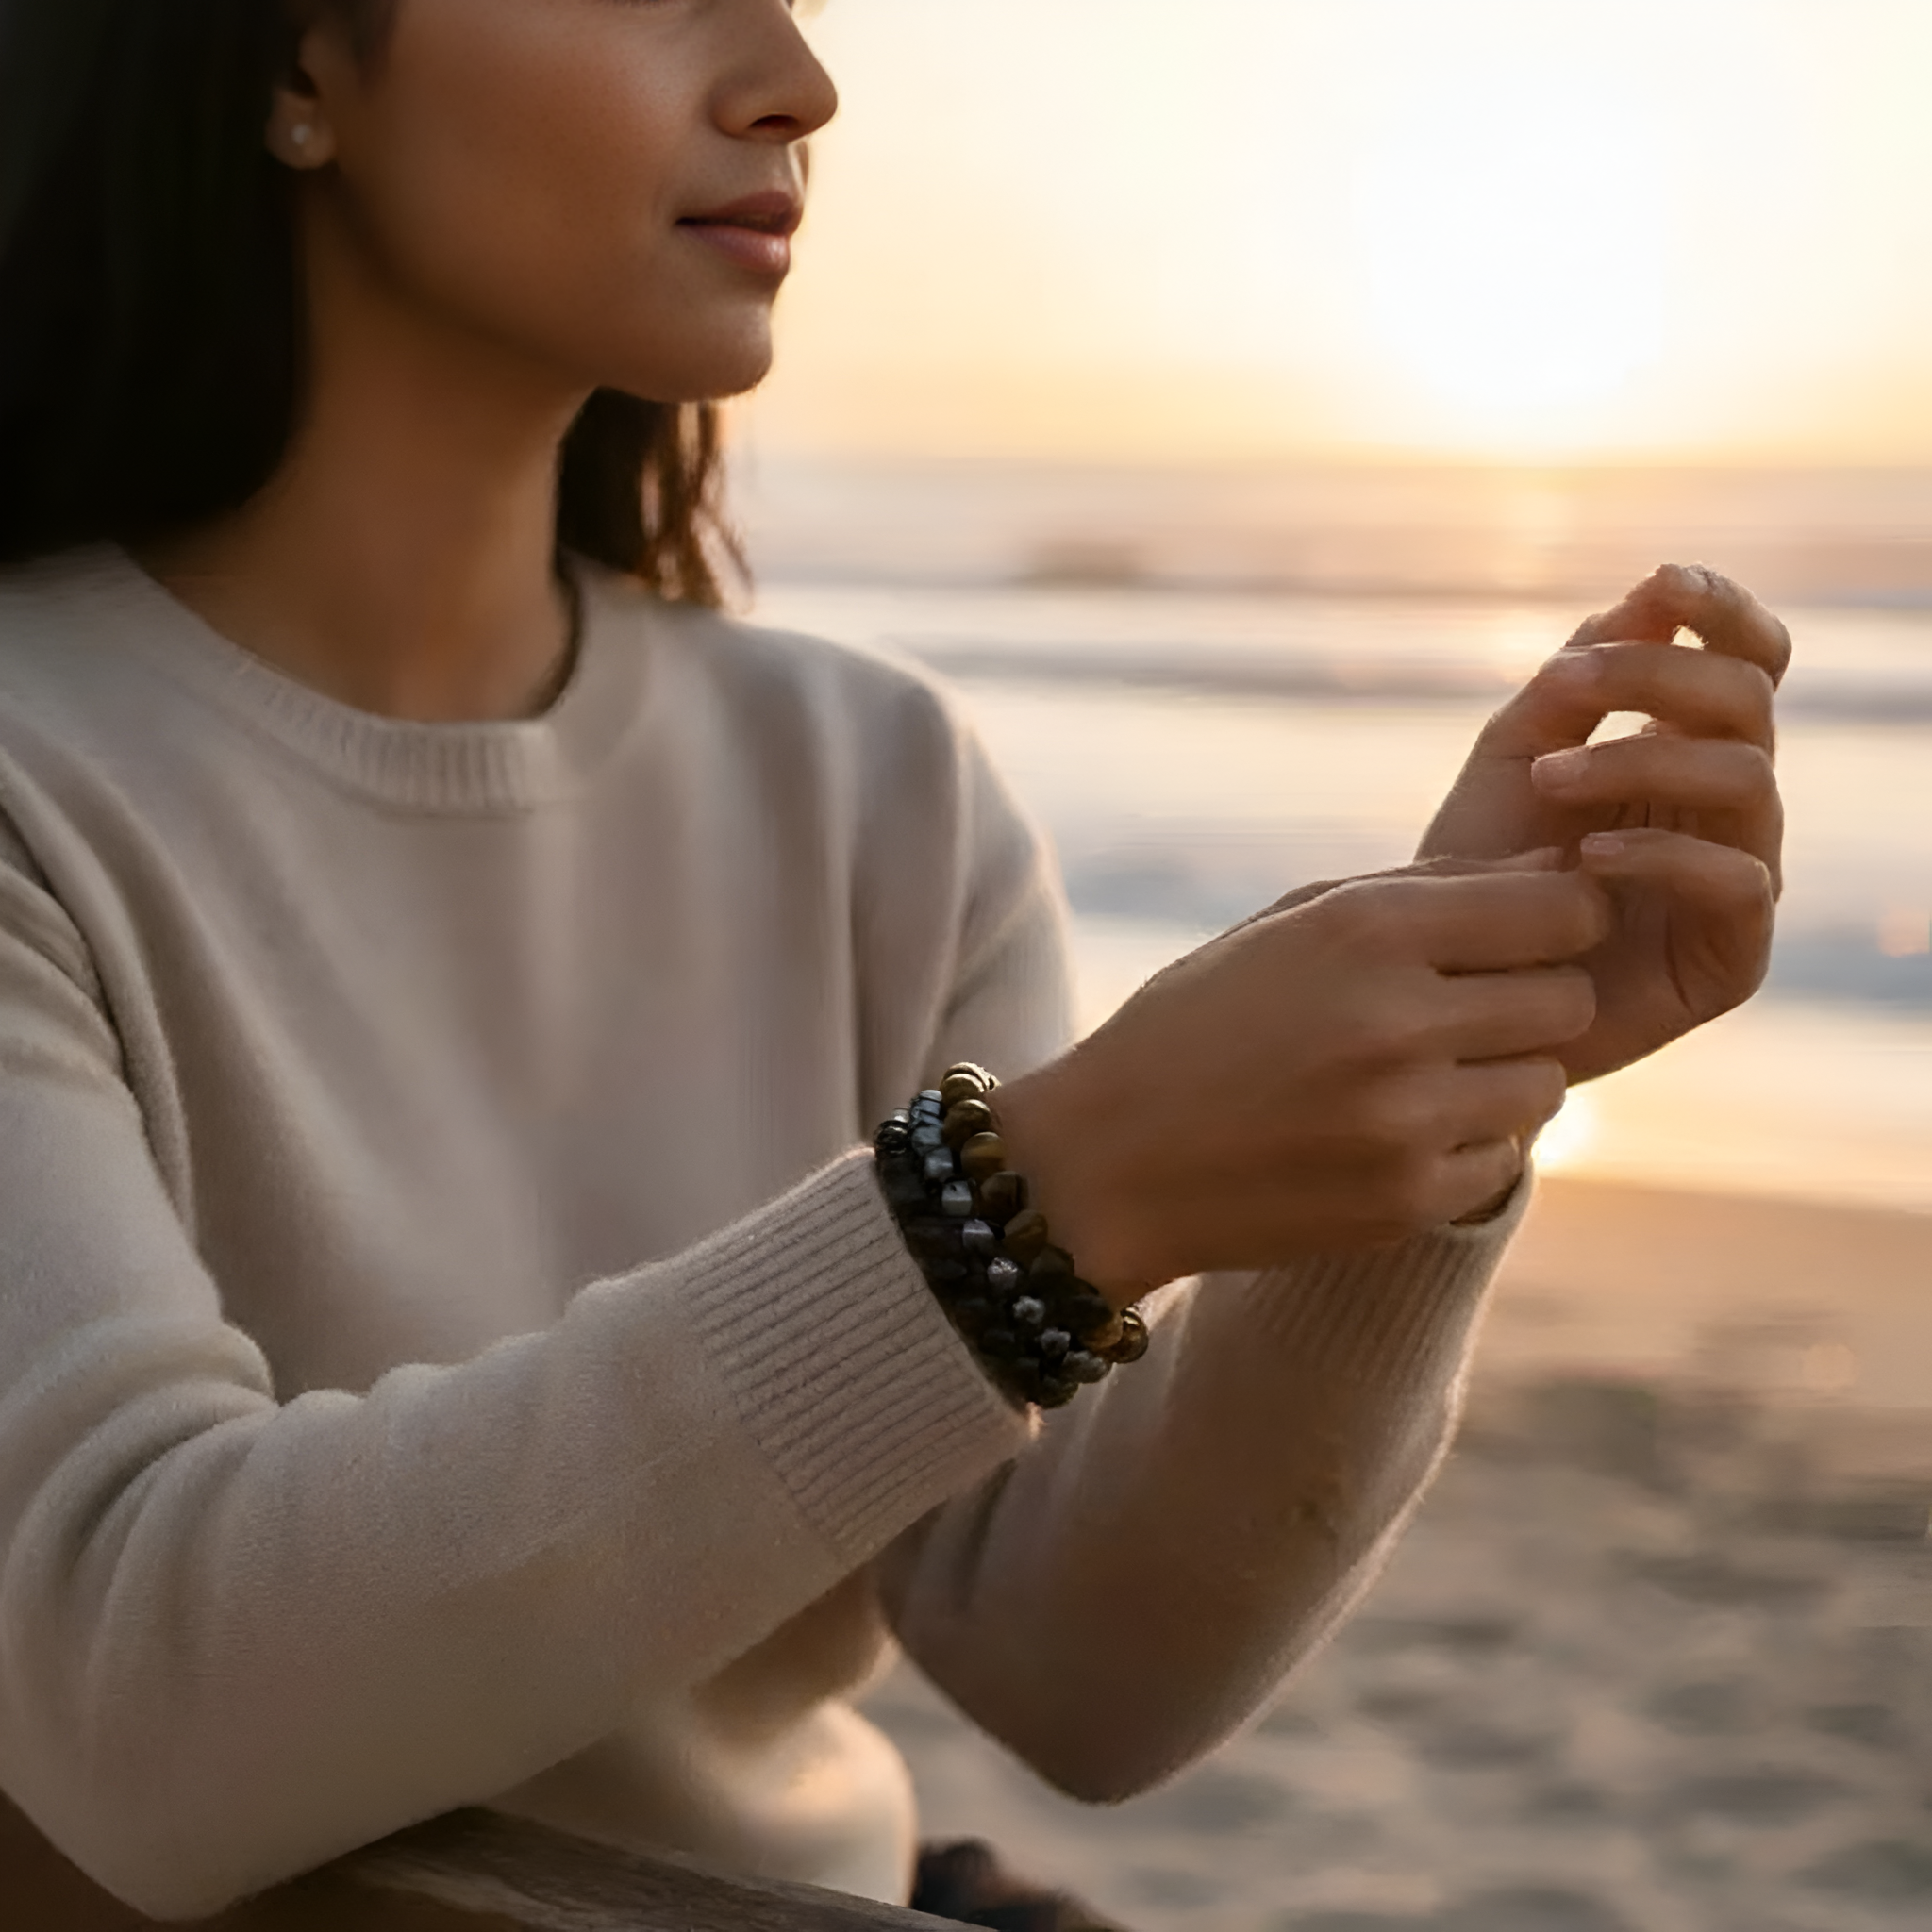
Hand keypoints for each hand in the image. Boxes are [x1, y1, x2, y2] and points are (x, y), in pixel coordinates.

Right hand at [995, 859, 1609, 1300]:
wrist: (1111, 1161)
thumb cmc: (1201, 1022)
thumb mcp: (1290, 926)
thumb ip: (1425, 893)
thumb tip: (1559, 871)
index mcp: (1365, 932)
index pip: (1560, 910)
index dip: (1558, 919)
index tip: (1525, 935)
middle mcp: (1395, 1021)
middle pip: (1567, 999)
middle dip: (1533, 999)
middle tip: (1469, 1010)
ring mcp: (1406, 1120)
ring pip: (1546, 1085)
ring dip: (1504, 1075)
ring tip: (1427, 1073)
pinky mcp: (1408, 1200)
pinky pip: (1505, 1159)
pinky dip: (1468, 1144)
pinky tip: (1395, 1132)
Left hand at [1419, 564, 1788, 1082]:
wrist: (1442, 988)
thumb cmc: (1483, 870)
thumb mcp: (1515, 757)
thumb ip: (1577, 681)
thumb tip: (1653, 591)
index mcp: (1687, 748)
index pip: (1748, 662)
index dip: (1725, 612)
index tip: (1665, 582)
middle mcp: (1727, 808)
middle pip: (1749, 704)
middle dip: (1658, 675)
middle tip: (1564, 682)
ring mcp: (1738, 878)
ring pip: (1745, 781)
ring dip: (1643, 758)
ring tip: (1547, 776)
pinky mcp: (1732, 958)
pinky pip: (1736, 882)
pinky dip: (1661, 855)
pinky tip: (1584, 857)